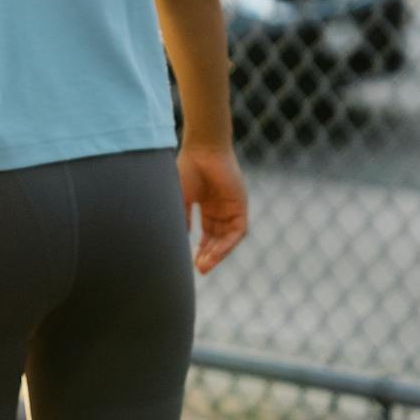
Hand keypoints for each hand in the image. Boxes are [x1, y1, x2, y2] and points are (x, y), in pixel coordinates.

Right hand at [177, 145, 247, 273]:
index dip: (200, 249)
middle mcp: (220, 208)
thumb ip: (182, 219)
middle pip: (217, 239)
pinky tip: (215, 253)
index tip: (191, 263)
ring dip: (217, 253)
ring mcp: (231, 208)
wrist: (202, 150)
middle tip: (199, 269)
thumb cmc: (186, 169)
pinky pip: (237, 231)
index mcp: (206, 204)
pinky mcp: (240, 207)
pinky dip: (226, 244)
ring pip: (227, 238)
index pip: (206, 234)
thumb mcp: (179, 199)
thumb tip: (179, 241)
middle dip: (208, 255)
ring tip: (204, 265)